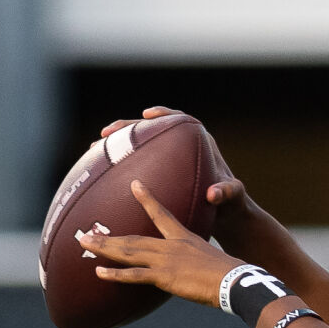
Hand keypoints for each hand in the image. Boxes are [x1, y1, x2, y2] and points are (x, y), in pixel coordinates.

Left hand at [83, 179, 240, 308]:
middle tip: (85, 233)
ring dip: (104, 247)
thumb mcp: (213, 260)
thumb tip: (193, 269)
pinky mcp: (165, 276)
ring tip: (84, 243)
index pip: (162, 214)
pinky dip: (115, 274)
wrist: (234, 280)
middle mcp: (171, 246)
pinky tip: (99, 272)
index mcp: (184, 238)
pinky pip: (134, 275)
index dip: (147, 199)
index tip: (135, 184)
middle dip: (109, 235)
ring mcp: (166, 260)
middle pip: (134, 237)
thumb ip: (197, 262)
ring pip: (129, 251)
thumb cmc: (229, 273)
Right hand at [101, 107, 252, 241]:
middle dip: (128, 127)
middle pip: (151, 129)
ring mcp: (168, 160)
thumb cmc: (231, 202)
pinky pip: (136, 164)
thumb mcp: (232, 196)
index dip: (163, 114)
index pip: (180, 119)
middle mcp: (182, 147)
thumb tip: (213, 194)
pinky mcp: (159, 172)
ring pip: (139, 144)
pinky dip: (120, 164)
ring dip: (117, 143)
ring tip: (95, 146)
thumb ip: (226, 192)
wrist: (224, 213)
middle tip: (108, 132)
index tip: (147, 115)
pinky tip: (100, 171)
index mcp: (200, 143)